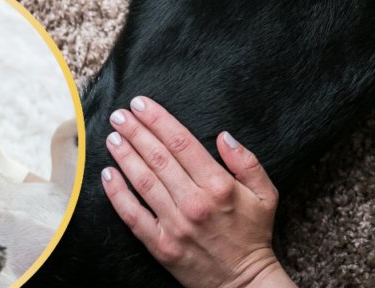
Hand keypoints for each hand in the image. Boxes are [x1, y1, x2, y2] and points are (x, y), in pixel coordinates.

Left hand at [101, 97, 295, 287]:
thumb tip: (224, 136)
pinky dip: (118, 194)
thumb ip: (247, 161)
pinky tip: (108, 175)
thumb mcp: (266, 194)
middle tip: (120, 115)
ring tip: (112, 137)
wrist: (244, 283)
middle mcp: (194, 202)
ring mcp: (175, 225)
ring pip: (143, 182)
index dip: (158, 119)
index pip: (181, 142)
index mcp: (219, 185)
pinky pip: (133, 216)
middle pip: (158, 157)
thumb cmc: (254, 235)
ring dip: (125, 156)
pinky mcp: (161, 246)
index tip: (141, 104)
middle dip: (136, 132)